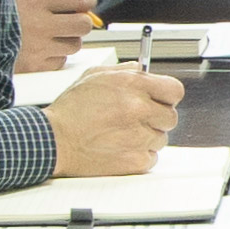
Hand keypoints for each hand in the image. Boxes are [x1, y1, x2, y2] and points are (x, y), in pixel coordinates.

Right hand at [12, 0, 97, 71]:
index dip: (86, 0)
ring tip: (49, 34)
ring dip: (67, 39)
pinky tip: (40, 48)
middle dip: (81, 21)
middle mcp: (39, 25)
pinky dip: (54, 55)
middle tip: (71, 20)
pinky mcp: (34, 67)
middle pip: (83, 25)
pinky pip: (60, 61)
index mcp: (36, 1)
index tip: (83, 2)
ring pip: (74, 45)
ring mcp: (38, 49)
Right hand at [44, 65, 181, 176]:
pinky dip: (140, 155)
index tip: (160, 100)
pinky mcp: (135, 160)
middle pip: (170, 116)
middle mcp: (138, 109)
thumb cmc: (70, 110)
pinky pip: (152, 158)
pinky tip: (121, 148)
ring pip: (161, 138)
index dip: (167, 96)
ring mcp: (138, 136)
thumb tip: (141, 68)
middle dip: (156, 118)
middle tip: (137, 120)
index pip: (174, 90)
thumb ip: (123, 70)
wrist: (54, 140)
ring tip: (122, 135)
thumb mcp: (94, 76)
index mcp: (132, 85)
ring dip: (147, 138)